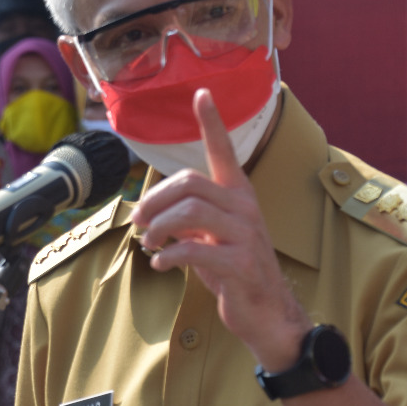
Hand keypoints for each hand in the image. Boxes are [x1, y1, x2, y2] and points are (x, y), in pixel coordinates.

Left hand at [130, 88, 309, 369]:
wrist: (266, 311)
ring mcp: (246, 234)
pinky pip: (196, 249)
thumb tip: (147, 211)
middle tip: (141, 222)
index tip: (202, 94)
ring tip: (149, 243)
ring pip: (190, 211)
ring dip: (158, 227)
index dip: (212, 122)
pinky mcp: (241, 263)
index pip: (224, 151)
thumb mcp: (210, 237)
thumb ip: (186, 217)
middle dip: (155, 200)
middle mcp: (244, 207)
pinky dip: (169, 256)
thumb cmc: (234, 270)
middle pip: (190, 182)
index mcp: (238, 195)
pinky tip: (161, 265)